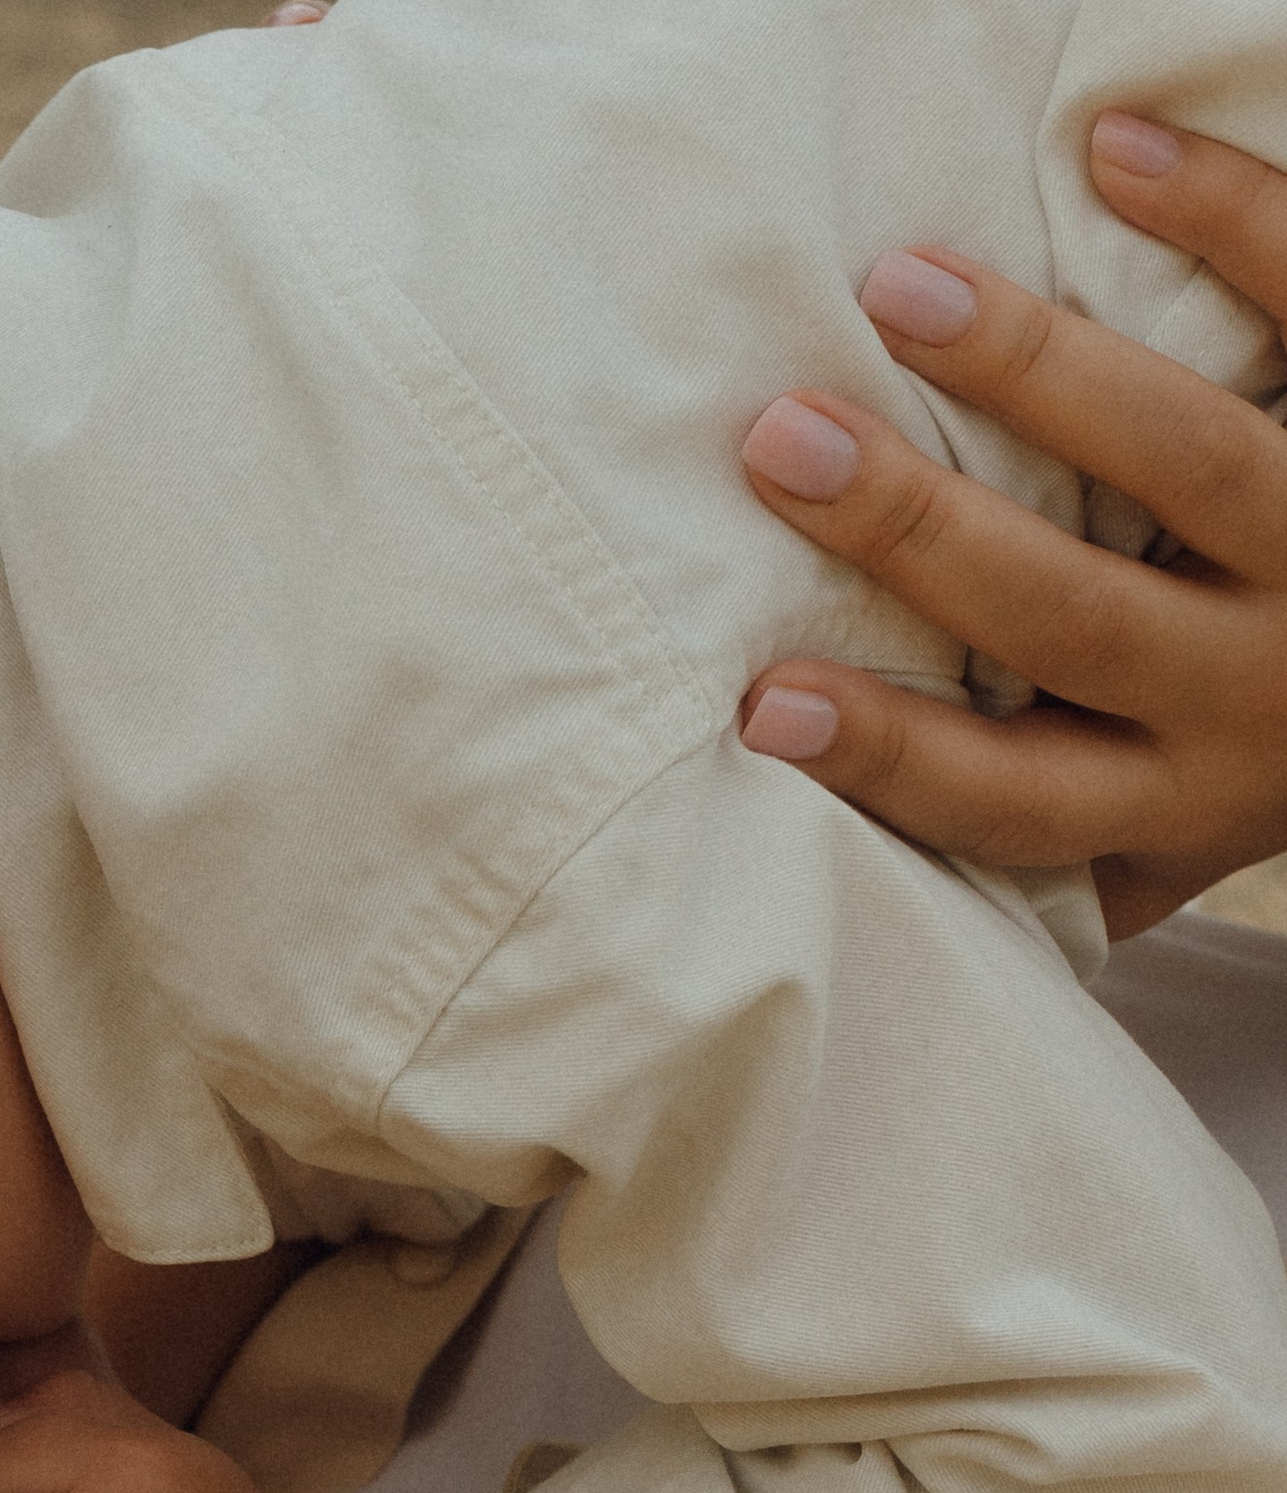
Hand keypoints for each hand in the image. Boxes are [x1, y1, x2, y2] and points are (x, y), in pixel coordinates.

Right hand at [736, 117, 1286, 934]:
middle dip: (919, 532)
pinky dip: (1224, 217)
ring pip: (1185, 458)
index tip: (764, 705)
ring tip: (902, 287)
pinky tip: (1116, 154)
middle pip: (1071, 617)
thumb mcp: (1169, 828)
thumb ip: (1050, 826)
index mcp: (1177, 797)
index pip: (1013, 798)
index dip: (889, 755)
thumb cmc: (1258, 749)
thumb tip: (845, 819)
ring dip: (1034, 368)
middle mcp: (1250, 688)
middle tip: (785, 443)